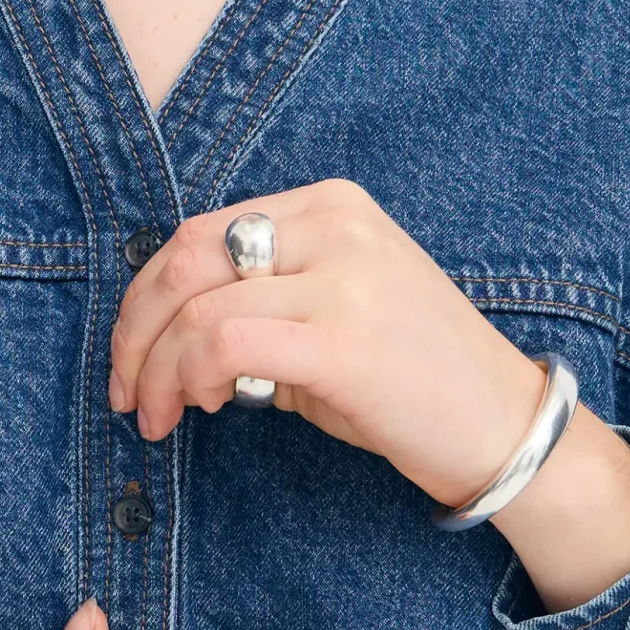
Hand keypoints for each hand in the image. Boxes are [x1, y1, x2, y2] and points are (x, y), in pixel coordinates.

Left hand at [109, 181, 629, 610]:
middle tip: (125, 390)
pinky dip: (190, 378)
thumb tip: (168, 333)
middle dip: (136, 329)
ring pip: (198, 307)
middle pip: (186, 257)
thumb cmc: (412, 375)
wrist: (504, 425)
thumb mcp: (334, 308)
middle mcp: (334, 226)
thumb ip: (260, 298)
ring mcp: (342, 279)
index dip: (146, 296)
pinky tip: (201, 408)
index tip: (132, 353)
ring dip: (156, 370)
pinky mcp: (343, 341)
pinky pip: (226, 345)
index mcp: (330, 204)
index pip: (201, 232)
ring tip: (157, 415)